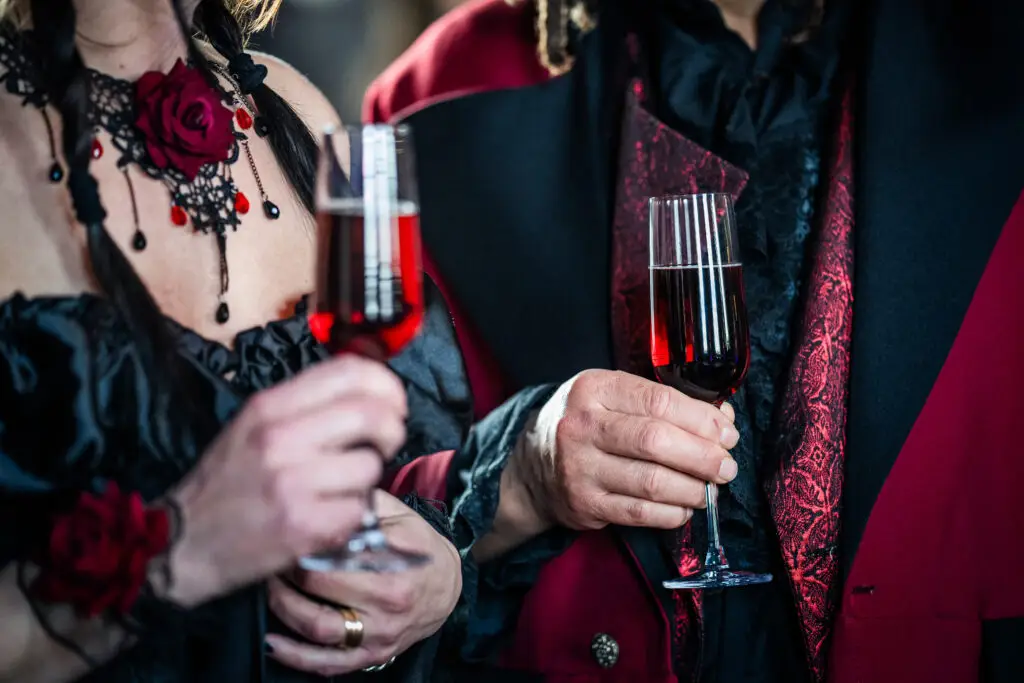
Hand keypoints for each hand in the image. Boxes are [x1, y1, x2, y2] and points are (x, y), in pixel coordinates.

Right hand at [165, 356, 407, 606]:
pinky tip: (326, 516)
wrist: (181, 543)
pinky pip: (359, 509)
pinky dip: (351, 515)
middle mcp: (281, 437)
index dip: (387, 385)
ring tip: (338, 488)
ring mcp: (293, 482)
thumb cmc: (228, 480)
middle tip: (383, 446)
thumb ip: (307, 404)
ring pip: (371, 467)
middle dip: (392, 431)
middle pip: (373, 414)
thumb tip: (373, 394)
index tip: (392, 404)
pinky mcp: (303, 525)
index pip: (352, 371)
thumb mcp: (255, 424)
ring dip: (366, 480)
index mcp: (271, 404)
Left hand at [264, 491, 460, 675]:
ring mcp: (377, 635)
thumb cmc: (420, 547)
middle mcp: (386, 605)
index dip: (302, 547)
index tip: (288, 535)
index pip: (332, 557)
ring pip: (316, 629)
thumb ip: (365, 504)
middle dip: (287, 574)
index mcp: (392, 568)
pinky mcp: (371, 655)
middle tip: (274, 559)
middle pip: (318, 590)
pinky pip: (327, 663)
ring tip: (271, 590)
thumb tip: (330, 492)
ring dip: (284, 609)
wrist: (446, 587)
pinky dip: (295, 656)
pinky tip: (273, 643)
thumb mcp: (401, 517)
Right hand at [506, 369, 737, 532]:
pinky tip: (685, 506)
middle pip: (656, 442)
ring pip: (652, 482)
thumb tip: (721, 420)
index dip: (701, 419)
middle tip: (726, 466)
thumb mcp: (612, 396)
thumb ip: (662, 403)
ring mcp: (580, 468)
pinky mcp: (584, 505)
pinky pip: (640, 514)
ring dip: (693, 489)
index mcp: (593, 389)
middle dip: (703, 457)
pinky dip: (672, 513)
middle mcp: (581, 426)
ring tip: (710, 488)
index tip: (727, 433)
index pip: (659, 401)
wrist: (532, 465)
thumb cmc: (587, 424)